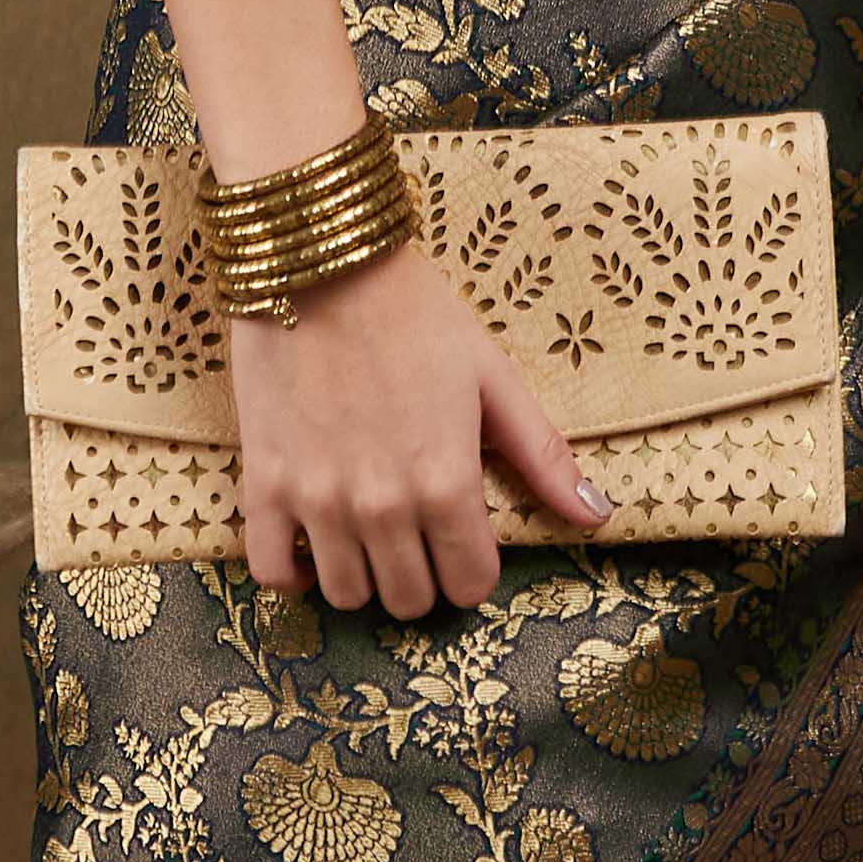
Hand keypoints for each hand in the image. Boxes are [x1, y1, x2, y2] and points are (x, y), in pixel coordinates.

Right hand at [230, 232, 607, 617]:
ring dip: (363, 577)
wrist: (321, 262)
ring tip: (368, 539)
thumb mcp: (492, 378)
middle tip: (417, 538)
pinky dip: (290, 573)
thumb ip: (543, 456)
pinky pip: (268, 570)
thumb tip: (597, 516)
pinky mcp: (265, 483)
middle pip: (409, 599)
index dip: (473, 570)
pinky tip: (309, 548)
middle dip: (423, 577)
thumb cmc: (414, 314)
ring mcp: (318, 500)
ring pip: (345, 594)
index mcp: (448, 483)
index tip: (463, 542)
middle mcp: (384, 506)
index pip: (470, 585)